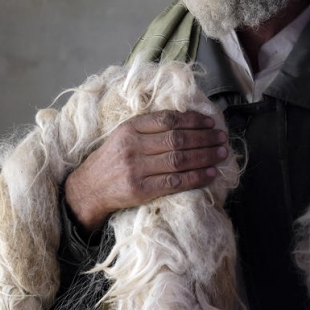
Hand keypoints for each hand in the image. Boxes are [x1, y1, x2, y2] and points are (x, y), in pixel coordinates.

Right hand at [64, 110, 228, 232]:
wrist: (87, 189)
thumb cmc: (111, 160)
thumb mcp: (124, 136)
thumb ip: (149, 128)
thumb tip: (186, 122)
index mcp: (130, 128)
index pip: (168, 120)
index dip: (193, 120)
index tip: (210, 122)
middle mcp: (133, 146)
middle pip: (177, 139)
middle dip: (204, 138)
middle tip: (222, 138)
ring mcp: (136, 168)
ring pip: (179, 159)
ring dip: (205, 156)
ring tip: (222, 153)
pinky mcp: (140, 189)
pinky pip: (175, 182)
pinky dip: (196, 177)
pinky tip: (210, 173)